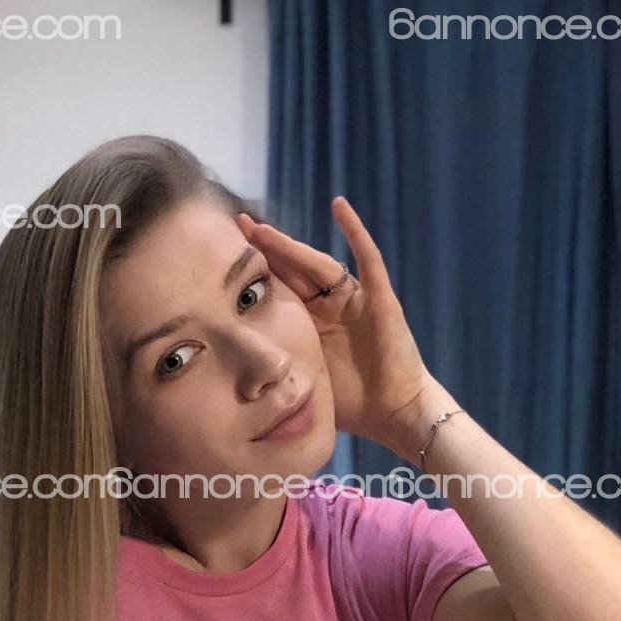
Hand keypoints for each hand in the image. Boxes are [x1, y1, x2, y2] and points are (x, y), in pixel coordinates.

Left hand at [235, 197, 432, 447]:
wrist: (394, 414)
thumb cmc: (352, 406)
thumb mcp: (304, 383)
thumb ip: (279, 375)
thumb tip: (235, 386)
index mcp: (311, 327)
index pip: (280, 291)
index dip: (257, 274)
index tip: (225, 257)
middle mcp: (330, 308)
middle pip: (294, 271)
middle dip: (267, 250)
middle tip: (238, 227)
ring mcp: (354, 301)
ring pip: (319, 265)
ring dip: (292, 246)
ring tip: (263, 229)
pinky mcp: (380, 299)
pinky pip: (368, 259)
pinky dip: (355, 231)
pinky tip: (339, 206)